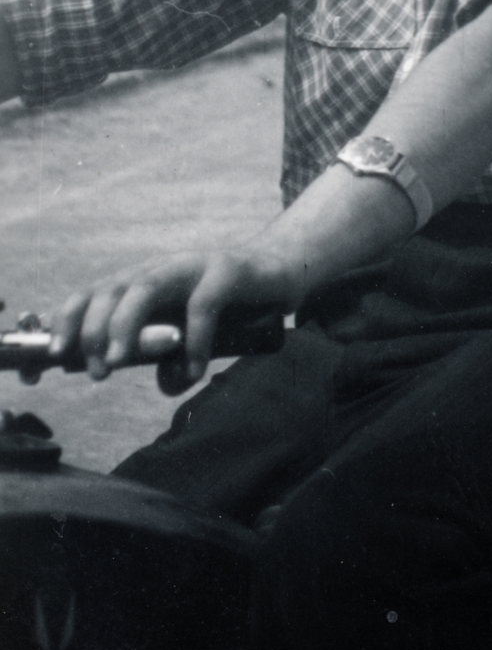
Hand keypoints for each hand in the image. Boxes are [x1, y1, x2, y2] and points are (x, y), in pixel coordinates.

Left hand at [49, 248, 295, 390]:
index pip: (92, 294)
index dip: (67, 322)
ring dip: (124, 324)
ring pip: (145, 286)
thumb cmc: (229, 305)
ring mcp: (193, 265)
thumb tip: (168, 383)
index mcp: (143, 282)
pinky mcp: (228, 270)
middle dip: (92, 330)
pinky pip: (203, 304)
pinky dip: (193, 340)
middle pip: (110, 288)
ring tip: (117, 362)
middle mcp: (161, 268)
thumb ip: (173, 358)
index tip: (51, 360)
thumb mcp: (189, 335)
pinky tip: (194, 370)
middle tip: (97, 371)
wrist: (282, 271)